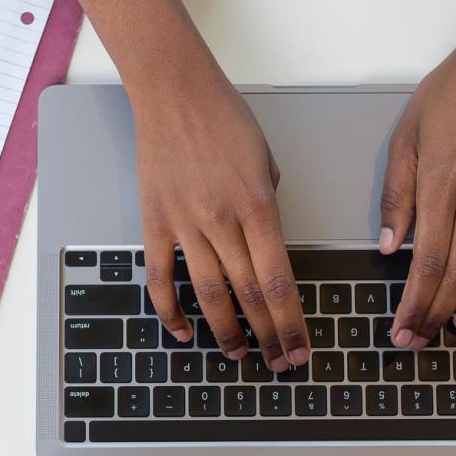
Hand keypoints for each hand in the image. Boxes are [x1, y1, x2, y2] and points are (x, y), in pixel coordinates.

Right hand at [135, 73, 309, 371]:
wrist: (174, 92)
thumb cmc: (226, 119)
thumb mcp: (267, 162)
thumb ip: (268, 209)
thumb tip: (266, 245)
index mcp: (258, 207)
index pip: (279, 281)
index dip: (291, 323)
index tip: (300, 349)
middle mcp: (222, 221)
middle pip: (249, 295)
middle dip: (269, 336)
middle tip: (279, 363)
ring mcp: (185, 224)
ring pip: (209, 294)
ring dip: (226, 332)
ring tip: (239, 355)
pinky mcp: (155, 222)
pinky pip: (161, 277)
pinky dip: (171, 311)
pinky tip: (185, 332)